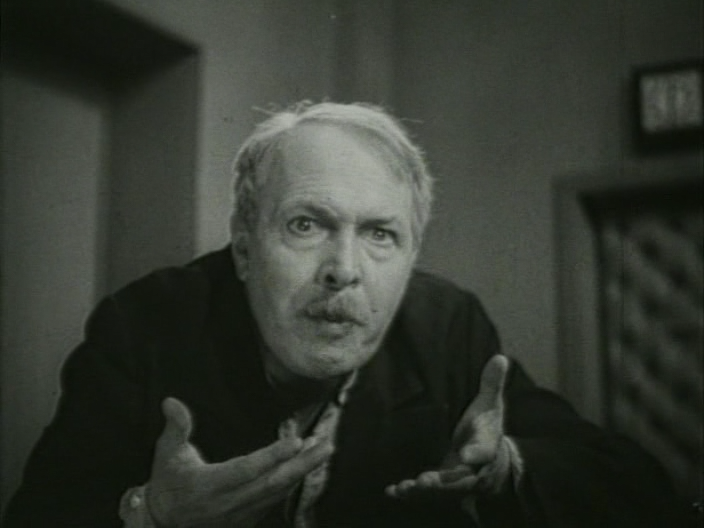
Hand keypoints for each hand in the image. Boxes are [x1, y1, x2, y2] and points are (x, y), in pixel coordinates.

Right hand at [146, 397, 332, 526]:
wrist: (164, 522)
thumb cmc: (167, 483)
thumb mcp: (166, 454)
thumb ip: (176, 427)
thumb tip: (171, 401)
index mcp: (210, 486)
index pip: (247, 471)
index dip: (272, 457)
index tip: (296, 441)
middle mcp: (230, 503)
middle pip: (273, 483)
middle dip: (302, 464)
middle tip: (325, 444)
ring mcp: (242, 514)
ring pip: (279, 492)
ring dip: (303, 470)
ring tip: (323, 449)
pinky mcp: (248, 518)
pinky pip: (276, 499)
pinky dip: (294, 481)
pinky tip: (306, 465)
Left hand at [385, 355, 510, 499]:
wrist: (489, 461)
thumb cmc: (486, 428)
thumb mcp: (490, 406)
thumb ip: (491, 385)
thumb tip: (500, 357)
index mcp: (486, 447)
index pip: (485, 451)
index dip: (477, 453)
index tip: (467, 454)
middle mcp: (472, 469)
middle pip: (460, 479)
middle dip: (443, 481)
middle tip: (426, 480)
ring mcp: (455, 480)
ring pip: (441, 490)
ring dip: (423, 490)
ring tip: (404, 487)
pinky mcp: (440, 485)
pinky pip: (426, 493)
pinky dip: (409, 493)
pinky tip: (392, 491)